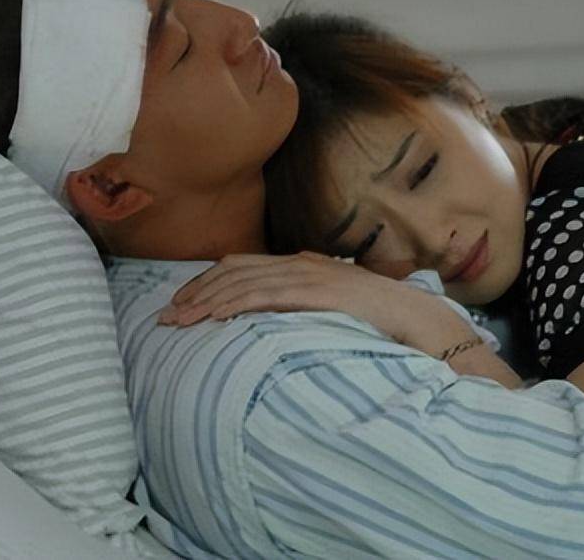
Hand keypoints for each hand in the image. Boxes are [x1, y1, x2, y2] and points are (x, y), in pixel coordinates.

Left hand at [160, 252, 477, 356]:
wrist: (417, 317)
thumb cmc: (378, 318)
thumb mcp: (334, 307)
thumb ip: (305, 306)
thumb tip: (275, 320)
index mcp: (302, 264)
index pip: (241, 266)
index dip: (206, 283)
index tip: (181, 303)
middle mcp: (300, 263)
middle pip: (233, 270)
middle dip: (194, 292)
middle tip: (166, 315)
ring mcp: (308, 275)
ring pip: (242, 282)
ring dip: (204, 301)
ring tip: (177, 320)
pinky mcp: (316, 291)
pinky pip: (265, 294)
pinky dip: (233, 303)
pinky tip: (211, 317)